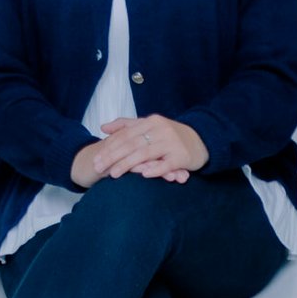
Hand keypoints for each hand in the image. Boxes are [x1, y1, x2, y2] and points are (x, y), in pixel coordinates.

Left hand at [72, 115, 208, 186]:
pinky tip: (142, 175)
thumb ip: (126, 125)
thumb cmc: (170, 135)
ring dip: (127, 165)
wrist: (201, 140)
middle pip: (132, 144)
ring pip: (145, 154)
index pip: (125, 134)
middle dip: (113, 157)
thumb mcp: (149, 126)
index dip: (109, 147)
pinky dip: (155, 169)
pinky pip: (166, 164)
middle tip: (97, 168)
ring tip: (113, 174)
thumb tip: (103, 127)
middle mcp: (161, 130)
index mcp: (151, 122)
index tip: (95, 158)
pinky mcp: (182, 156)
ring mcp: (172, 142)